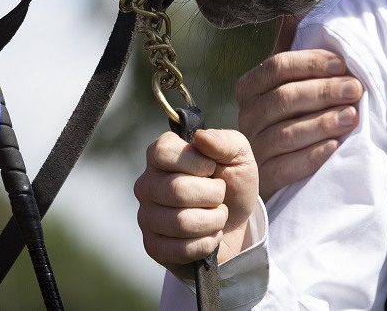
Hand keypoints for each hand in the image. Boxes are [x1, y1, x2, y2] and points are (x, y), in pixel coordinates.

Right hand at [133, 127, 259, 274]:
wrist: (236, 224)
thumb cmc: (232, 183)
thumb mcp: (239, 156)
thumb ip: (224, 141)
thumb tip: (200, 137)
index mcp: (161, 155)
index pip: (163, 152)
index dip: (195, 162)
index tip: (212, 168)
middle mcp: (147, 184)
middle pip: (177, 190)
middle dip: (213, 196)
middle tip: (220, 195)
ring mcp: (146, 216)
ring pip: (180, 222)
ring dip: (213, 221)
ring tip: (217, 216)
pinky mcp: (153, 246)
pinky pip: (180, 249)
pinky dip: (206, 244)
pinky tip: (209, 236)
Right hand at [236, 16, 362, 198]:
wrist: (264, 169)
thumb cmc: (281, 116)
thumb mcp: (280, 82)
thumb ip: (287, 50)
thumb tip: (294, 11)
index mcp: (249, 87)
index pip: (277, 67)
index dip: (311, 63)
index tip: (341, 63)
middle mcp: (246, 116)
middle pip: (285, 98)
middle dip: (324, 91)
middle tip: (356, 89)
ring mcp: (253, 149)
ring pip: (287, 133)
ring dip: (323, 122)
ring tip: (352, 116)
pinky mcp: (264, 178)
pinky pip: (287, 167)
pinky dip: (311, 155)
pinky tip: (334, 147)